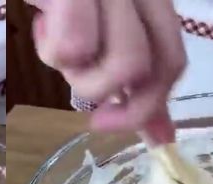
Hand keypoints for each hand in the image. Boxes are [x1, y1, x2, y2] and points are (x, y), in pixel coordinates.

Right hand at [28, 0, 185, 141]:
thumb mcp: (93, 32)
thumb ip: (129, 77)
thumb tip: (159, 134)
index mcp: (149, 1)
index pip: (173, 60)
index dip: (160, 106)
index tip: (151, 141)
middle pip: (155, 69)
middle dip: (127, 110)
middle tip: (96, 121)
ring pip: (122, 66)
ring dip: (79, 76)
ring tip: (53, 45)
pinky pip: (75, 48)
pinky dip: (51, 49)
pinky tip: (39, 25)